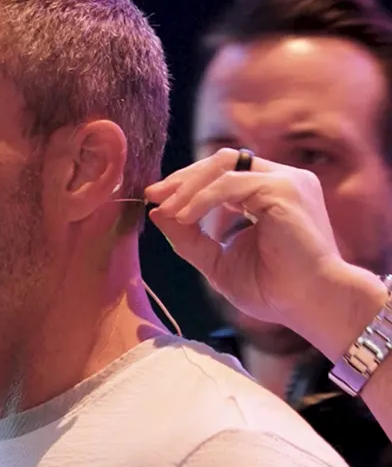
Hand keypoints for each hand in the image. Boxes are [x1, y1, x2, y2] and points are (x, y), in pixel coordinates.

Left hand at [144, 149, 386, 358]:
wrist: (311, 305)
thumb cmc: (275, 290)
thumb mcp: (219, 262)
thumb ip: (190, 238)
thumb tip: (157, 213)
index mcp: (270, 193)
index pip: (223, 172)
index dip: (188, 182)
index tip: (157, 199)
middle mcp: (281, 180)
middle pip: (222, 160)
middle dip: (183, 177)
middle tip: (154, 195)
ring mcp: (286, 181)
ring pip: (225, 166)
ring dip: (189, 187)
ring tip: (168, 211)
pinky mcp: (285, 190)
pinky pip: (232, 184)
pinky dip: (203, 198)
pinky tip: (185, 216)